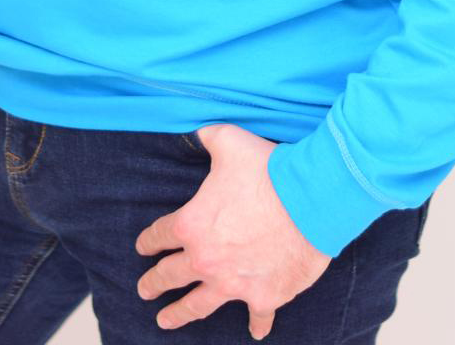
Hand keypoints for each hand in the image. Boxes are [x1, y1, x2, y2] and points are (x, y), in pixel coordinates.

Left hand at [135, 123, 330, 336]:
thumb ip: (207, 136)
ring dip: (179, 314)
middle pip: (169, 275)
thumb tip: (196, 130)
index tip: (144, 246)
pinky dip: (256, 325)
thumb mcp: (228, 141)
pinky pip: (256, 317)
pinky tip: (254, 332)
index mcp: (191, 224)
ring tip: (165, 321)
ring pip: (197, 305)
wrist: (310, 198)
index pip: (159, 235)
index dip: (148, 240)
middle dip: (153, 283)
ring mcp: (232, 283)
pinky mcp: (263, 296)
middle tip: (144, 289)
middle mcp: (205, 259)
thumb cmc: (268, 169)